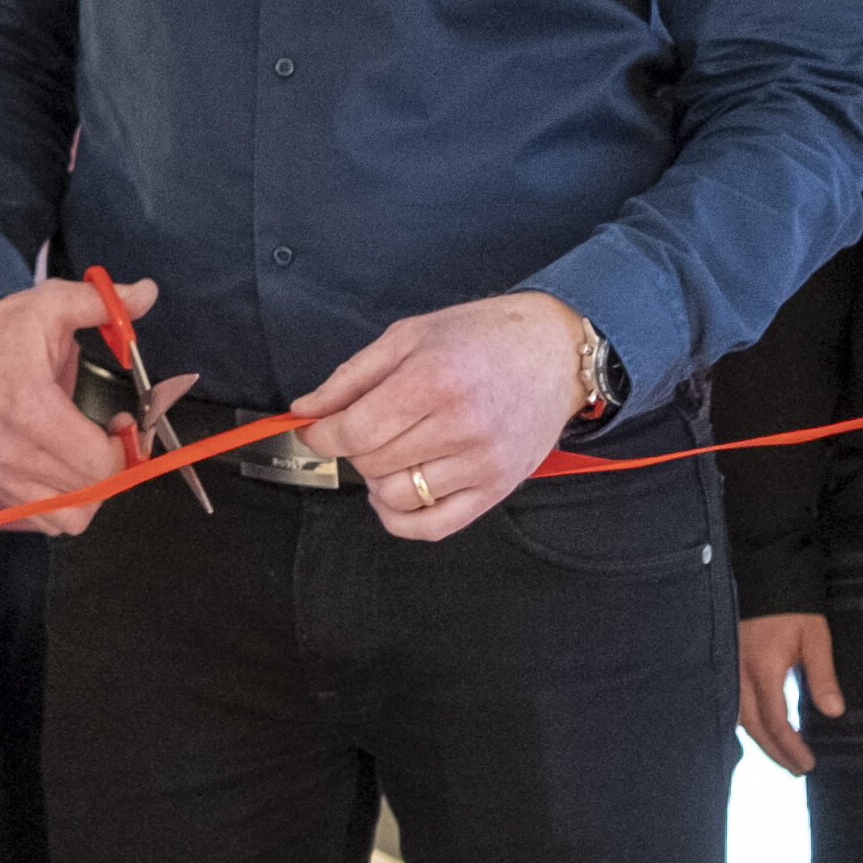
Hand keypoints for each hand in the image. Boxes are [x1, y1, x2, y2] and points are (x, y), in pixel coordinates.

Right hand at [0, 276, 183, 536]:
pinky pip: (49, 520)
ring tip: (91, 453)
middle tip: (113, 433)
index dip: (126, 446)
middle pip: (91, 489)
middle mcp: (11, 451)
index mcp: (29, 408)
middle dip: (115, 464)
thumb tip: (147, 292)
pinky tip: (70, 468)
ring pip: (72, 515)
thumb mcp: (51, 304)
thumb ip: (103, 304)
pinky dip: (69, 502)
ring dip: (94, 488)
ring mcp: (2, 474)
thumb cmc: (3, 332)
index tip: (124, 420)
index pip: (96, 462)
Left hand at [291, 290, 604, 542]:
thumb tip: (306, 411)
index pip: (354, 430)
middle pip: (371, 463)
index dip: (320, 434)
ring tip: (391, 452)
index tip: (314, 429)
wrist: (555, 351)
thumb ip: (351, 377)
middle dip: (354, 448)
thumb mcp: (409, 336)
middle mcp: (460, 426)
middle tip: (367, 427)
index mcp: (433, 380)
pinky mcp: (497, 489)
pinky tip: (398, 493)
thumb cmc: (482, 336)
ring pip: (396, 497)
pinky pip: (433, 526)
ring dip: (377, 480)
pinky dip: (401, 518)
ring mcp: (482, 463)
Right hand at [737, 613, 843, 774]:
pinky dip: (745, 721)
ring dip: (759, 740)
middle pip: (753, 726)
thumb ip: (822, 675)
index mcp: (763, 669)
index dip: (790, 746)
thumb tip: (834, 712)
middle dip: (775, 751)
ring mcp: (730, 666)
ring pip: (738, 716)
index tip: (807, 764)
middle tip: (796, 769)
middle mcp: (740, 672)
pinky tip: (756, 728)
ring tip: (779, 755)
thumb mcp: (815, 636)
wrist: (765, 570)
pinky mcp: (727, 660)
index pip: (775, 721)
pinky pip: (731, 701)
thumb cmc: (793, 605)